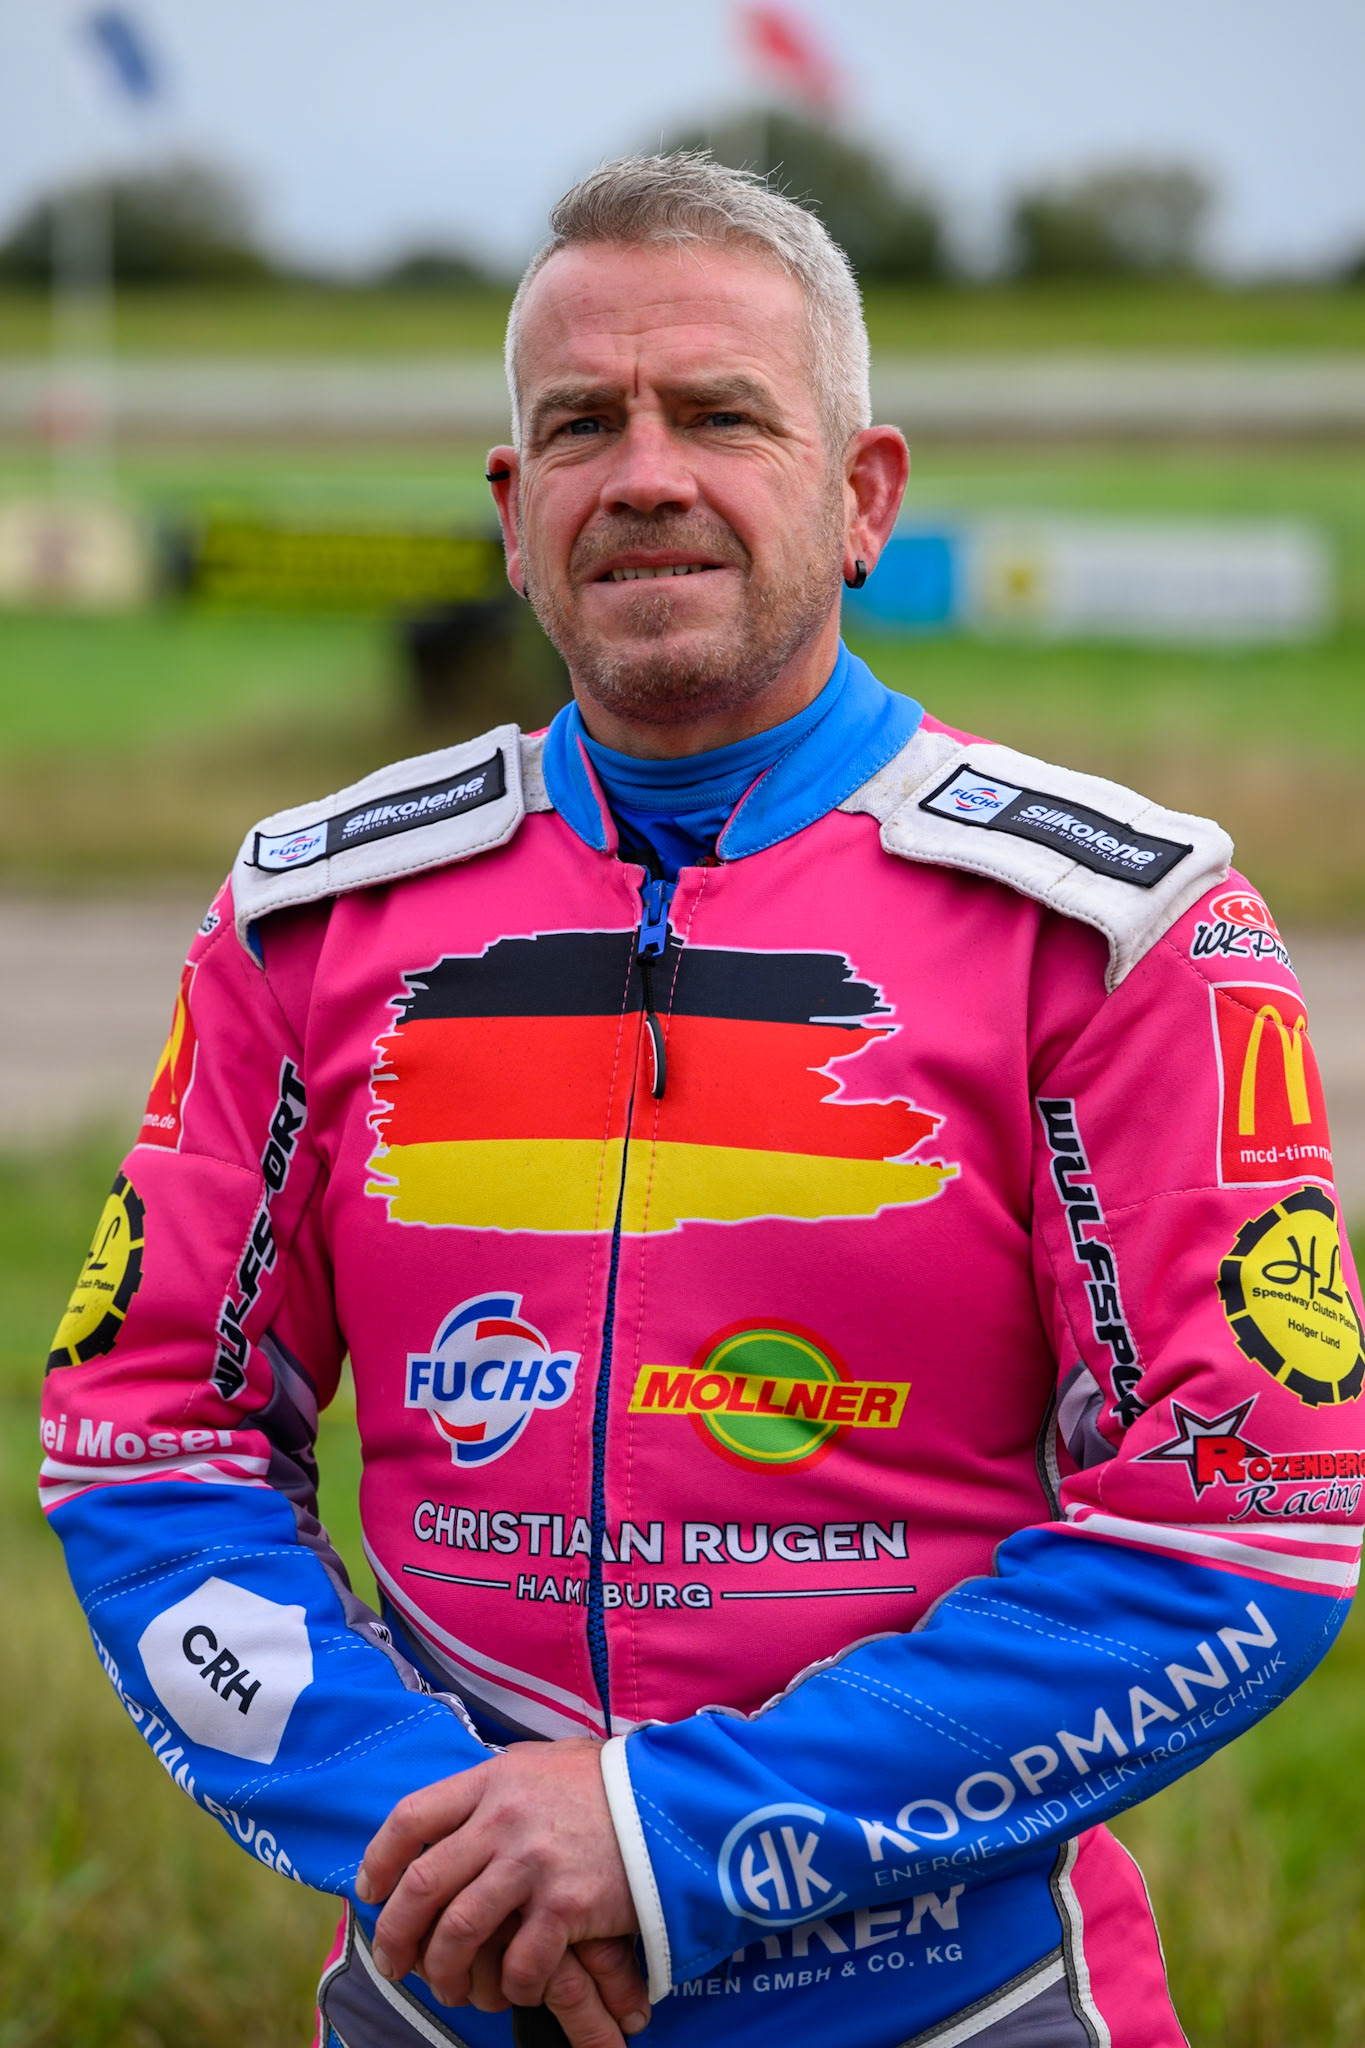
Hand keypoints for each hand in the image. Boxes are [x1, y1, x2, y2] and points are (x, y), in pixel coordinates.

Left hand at [357, 1740, 644, 2032]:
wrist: (675, 1799)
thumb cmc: (610, 1783)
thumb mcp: (545, 1763)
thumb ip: (499, 1785)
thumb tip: (458, 1811)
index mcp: (493, 1779)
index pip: (411, 1818)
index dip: (379, 1860)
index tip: (371, 1892)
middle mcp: (503, 1818)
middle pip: (422, 1884)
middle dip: (397, 1933)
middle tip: (395, 1962)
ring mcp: (533, 1862)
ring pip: (458, 1932)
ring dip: (445, 1972)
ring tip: (452, 1990)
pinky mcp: (566, 1904)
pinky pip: (518, 1963)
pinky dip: (510, 1986)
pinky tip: (518, 1988)